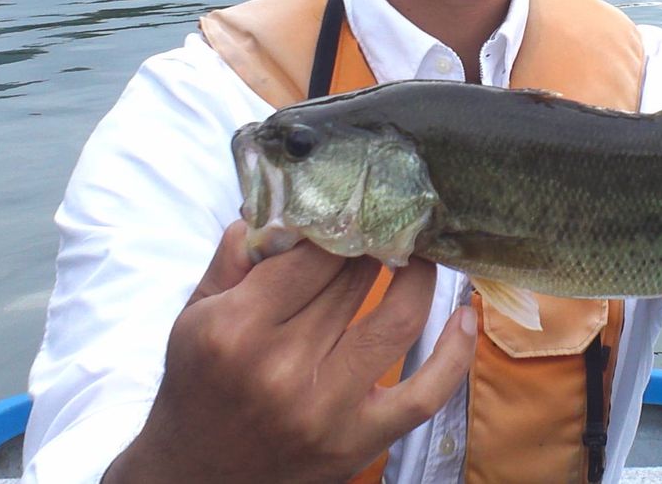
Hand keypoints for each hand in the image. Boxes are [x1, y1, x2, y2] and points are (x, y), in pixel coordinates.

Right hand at [104, 221, 476, 483]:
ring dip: (420, 276)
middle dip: (377, 242)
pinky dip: (456, 353)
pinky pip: (426, 394)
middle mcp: (283, 368)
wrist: (195, 478)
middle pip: (354, 280)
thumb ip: (235, 257)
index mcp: (237, 329)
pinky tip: (467, 315)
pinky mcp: (359, 441)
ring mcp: (327, 408)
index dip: (342, 223)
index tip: (358, 205)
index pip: (312, 255)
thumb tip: (283, 205)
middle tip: (392, 219)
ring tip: (424, 251)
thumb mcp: (193, 315)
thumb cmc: (198, 387)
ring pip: (397, 320)